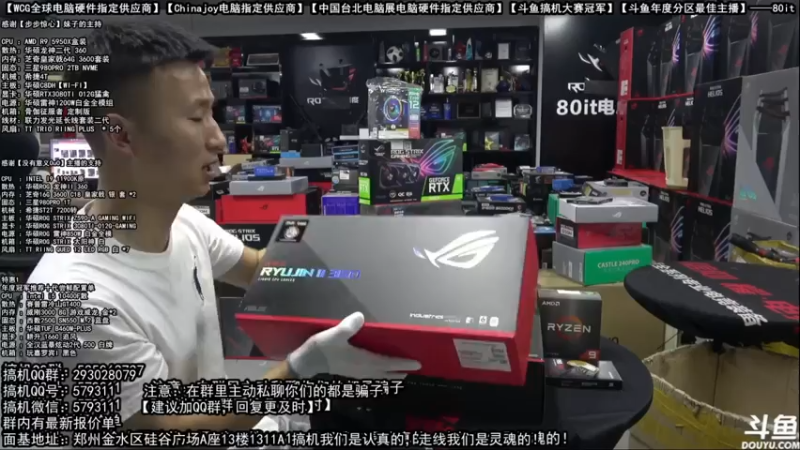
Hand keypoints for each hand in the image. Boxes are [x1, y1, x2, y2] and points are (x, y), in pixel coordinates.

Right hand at [287, 312, 420, 378]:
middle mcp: (362, 370)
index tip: (417, 364)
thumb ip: (348, 327)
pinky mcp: (349, 373)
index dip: (403, 364)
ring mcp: (356, 373)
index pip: (388, 363)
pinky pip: (370, 377)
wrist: (305, 364)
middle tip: (411, 370)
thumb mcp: (334, 335)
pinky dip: (378, 375)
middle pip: (386, 374)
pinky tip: (377, 373)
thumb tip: (360, 316)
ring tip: (399, 375)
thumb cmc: (321, 349)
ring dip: (389, 376)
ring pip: (378, 377)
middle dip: (399, 372)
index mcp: (363, 361)